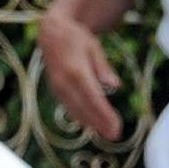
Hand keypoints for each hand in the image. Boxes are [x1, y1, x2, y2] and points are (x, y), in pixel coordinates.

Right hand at [37, 12, 122, 142]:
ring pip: (75, 110)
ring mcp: (58, 87)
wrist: (51, 32)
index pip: (93, 98)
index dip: (105, 115)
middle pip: (84, 108)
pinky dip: (80, 116)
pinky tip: (92, 124)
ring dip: (91, 123)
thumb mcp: (93, 47)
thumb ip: (103, 68)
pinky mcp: (55, 89)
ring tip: (107, 133)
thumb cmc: (76, 38)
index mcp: (76, 70)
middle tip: (115, 135)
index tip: (117, 127)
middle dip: (100, 123)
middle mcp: (64, 82)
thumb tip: (115, 86)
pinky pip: (69, 107)